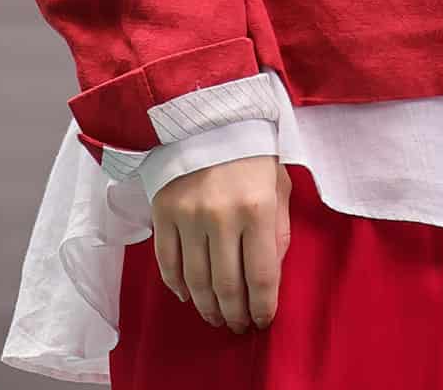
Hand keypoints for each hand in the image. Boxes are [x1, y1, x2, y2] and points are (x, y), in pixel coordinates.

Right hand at [151, 155, 291, 330]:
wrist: (209, 116)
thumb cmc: (252, 152)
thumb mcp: (279, 185)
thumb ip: (278, 231)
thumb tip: (270, 277)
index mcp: (259, 209)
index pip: (262, 277)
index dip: (263, 308)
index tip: (262, 321)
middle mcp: (223, 217)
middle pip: (228, 286)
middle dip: (235, 314)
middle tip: (238, 326)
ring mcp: (189, 216)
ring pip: (196, 282)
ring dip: (207, 307)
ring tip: (216, 317)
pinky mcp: (163, 212)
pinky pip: (168, 263)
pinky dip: (177, 286)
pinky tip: (188, 295)